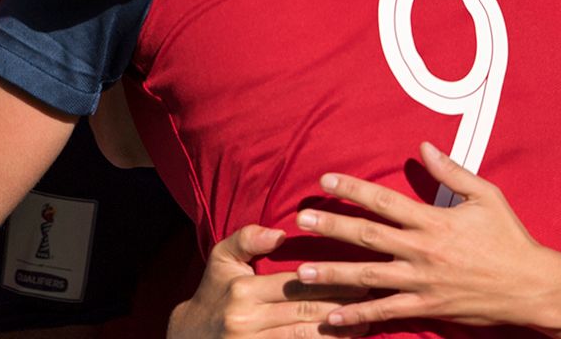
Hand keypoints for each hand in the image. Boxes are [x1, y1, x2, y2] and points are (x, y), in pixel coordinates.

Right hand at [168, 224, 365, 338]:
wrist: (189, 337)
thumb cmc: (213, 292)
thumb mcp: (221, 259)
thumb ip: (247, 239)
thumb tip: (279, 232)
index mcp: (243, 289)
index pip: (296, 283)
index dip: (330, 281)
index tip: (360, 277)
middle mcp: (246, 320)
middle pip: (304, 312)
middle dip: (341, 305)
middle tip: (371, 297)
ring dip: (337, 333)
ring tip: (364, 324)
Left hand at [292, 142, 560, 330]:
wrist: (531, 285)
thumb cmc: (510, 237)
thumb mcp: (486, 196)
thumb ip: (452, 171)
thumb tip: (424, 146)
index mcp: (434, 220)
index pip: (384, 200)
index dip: (353, 189)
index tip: (325, 180)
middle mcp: (422, 250)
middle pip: (367, 235)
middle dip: (332, 226)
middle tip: (301, 220)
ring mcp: (422, 281)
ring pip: (368, 276)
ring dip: (332, 273)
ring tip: (302, 271)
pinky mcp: (427, 307)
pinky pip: (386, 312)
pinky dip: (357, 315)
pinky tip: (331, 317)